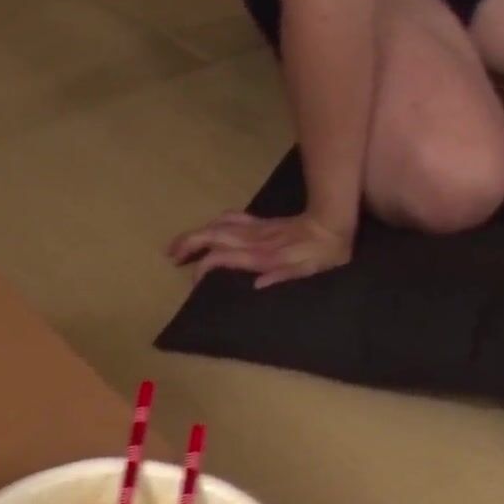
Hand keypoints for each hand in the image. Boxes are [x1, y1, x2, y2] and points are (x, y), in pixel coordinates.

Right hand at [167, 211, 351, 288]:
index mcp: (261, 255)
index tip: (195, 280)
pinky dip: (216, 222)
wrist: (332, 222)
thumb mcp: (307, 271)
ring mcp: (255, 228)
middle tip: (170, 255)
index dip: (204, 267)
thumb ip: (281, 277)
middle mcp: (253, 239)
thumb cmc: (323, 253)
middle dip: (188, 244)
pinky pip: (232, 218)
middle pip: (212, 236)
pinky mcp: (261, 222)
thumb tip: (256, 286)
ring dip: (196, 233)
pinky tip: (210, 228)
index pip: (222, 257)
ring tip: (180, 244)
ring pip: (218, 226)